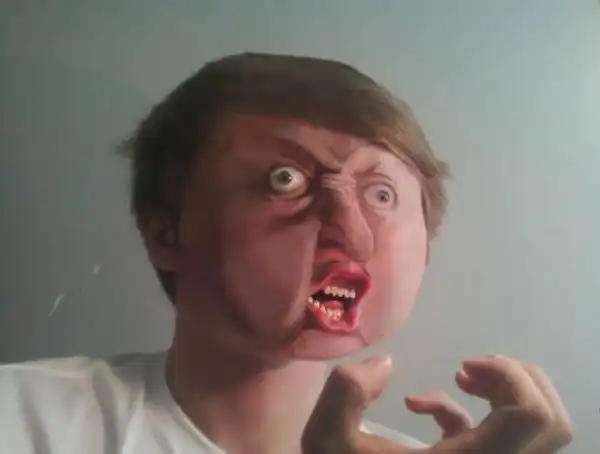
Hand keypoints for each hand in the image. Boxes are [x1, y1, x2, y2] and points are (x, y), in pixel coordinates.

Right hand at [301, 354, 571, 453]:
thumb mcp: (329, 439)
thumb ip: (347, 392)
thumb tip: (384, 365)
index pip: (531, 416)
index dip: (510, 377)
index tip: (463, 366)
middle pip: (551, 422)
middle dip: (516, 379)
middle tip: (471, 367)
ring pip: (538, 431)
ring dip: (504, 391)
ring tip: (462, 375)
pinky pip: (497, 437)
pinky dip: (469, 412)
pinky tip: (420, 405)